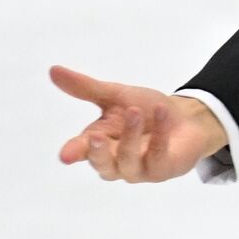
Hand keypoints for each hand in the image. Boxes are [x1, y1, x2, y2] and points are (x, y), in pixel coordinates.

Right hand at [51, 64, 226, 182]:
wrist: (186, 118)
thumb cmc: (146, 110)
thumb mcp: (116, 95)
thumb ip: (86, 87)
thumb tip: (53, 70)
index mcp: (99, 144)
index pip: (82, 150)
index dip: (74, 151)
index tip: (66, 154)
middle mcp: (115, 162)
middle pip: (102, 164)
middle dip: (99, 152)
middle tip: (96, 137)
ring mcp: (139, 169)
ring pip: (128, 160)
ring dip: (130, 136)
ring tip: (134, 111)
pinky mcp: (163, 169)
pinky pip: (158, 154)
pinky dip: (159, 133)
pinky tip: (162, 112)